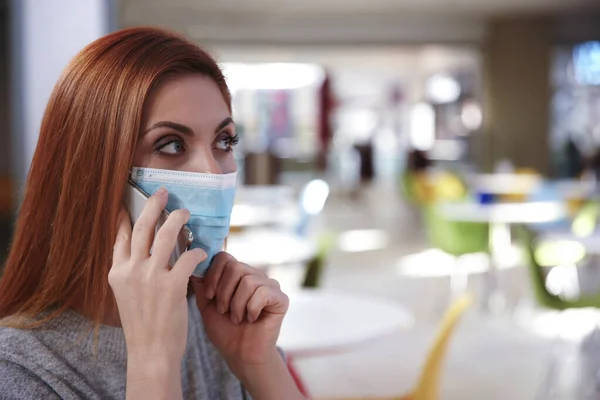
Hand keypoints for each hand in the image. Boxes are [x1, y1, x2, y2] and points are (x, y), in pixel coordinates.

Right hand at [109, 187, 206, 369]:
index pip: (120, 236)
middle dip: (153, 205)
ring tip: (185, 212)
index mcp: (117, 272)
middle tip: (163, 193)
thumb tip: (144, 251)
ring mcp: (151, 277)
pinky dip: (197, 251)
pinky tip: (202, 251)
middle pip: (142, 228)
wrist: (150, 352)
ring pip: (165, 235)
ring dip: (177, 220)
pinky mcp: (172, 286)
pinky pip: (187, 257)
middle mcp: (131, 270)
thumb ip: (132, 271)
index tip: (129, 201)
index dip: (126, 216)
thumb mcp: (127, 295)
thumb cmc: (143, 325)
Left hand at [191, 253, 288, 367]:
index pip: (224, 257)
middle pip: (235, 266)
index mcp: (238, 274)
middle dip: (224, 292)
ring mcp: (270, 285)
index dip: (213, 274)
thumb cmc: (225, 331)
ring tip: (237, 318)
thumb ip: (201, 284)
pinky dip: (251, 309)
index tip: (209, 295)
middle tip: (224, 310)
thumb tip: (193, 262)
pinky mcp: (281, 298)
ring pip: (248, 281)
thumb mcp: (206, 305)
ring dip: (237, 304)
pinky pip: (262, 293)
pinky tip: (252, 319)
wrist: (240, 355)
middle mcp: (255, 276)